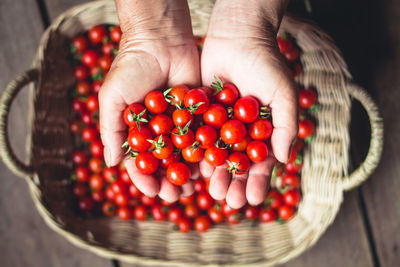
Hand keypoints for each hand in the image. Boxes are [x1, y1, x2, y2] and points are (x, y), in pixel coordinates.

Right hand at [99, 0, 199, 201]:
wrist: (160, 39)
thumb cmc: (130, 66)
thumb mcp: (112, 97)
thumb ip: (111, 129)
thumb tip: (111, 164)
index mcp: (137, 129)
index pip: (140, 161)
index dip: (145, 178)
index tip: (152, 192)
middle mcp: (159, 130)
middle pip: (164, 162)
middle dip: (169, 181)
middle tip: (176, 195)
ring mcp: (179, 123)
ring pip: (185, 154)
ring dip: (188, 172)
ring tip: (192, 187)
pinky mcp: (198, 113)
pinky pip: (202, 135)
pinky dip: (205, 151)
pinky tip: (209, 166)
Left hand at [200, 0, 296, 208]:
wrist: (238, 36)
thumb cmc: (266, 64)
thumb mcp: (283, 95)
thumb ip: (286, 127)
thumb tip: (282, 160)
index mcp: (262, 132)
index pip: (260, 163)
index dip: (258, 182)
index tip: (254, 200)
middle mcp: (240, 132)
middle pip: (236, 164)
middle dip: (234, 184)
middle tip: (228, 201)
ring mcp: (219, 125)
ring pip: (216, 156)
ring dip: (214, 175)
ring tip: (211, 193)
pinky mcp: (199, 114)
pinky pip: (197, 137)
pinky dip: (196, 153)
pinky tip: (194, 170)